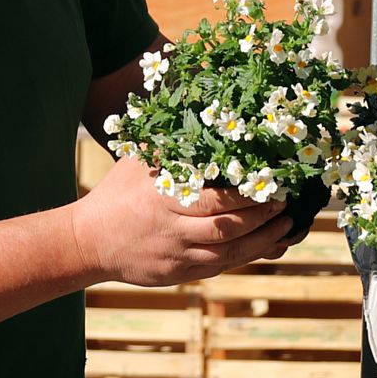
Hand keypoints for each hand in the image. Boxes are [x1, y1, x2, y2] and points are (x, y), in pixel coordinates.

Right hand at [69, 156, 295, 286]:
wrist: (89, 241)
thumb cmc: (118, 193)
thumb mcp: (138, 161)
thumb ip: (170, 142)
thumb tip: (198, 103)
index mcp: (164, 197)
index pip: (214, 198)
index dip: (247, 194)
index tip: (272, 182)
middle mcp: (173, 228)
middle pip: (227, 226)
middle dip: (262, 216)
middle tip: (287, 202)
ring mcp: (177, 255)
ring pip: (230, 252)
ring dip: (263, 240)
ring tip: (287, 226)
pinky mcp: (180, 274)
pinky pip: (220, 267)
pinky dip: (247, 257)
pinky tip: (266, 246)